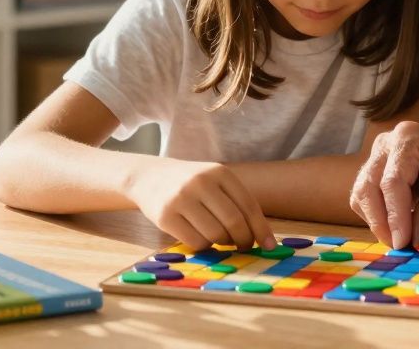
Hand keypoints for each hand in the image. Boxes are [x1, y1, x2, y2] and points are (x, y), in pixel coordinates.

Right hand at [126, 159, 276, 250]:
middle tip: (244, 246)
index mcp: (219, 172)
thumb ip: (237, 202)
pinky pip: (195, 242)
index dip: (261, 229)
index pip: (248, 205)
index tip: (269, 245)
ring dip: (223, 243)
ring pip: (215, 235)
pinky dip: (204, 246)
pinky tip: (201, 237)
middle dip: (244, 240)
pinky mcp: (165, 216)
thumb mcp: (215, 181)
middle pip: (234, 222)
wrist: (150, 176)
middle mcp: (201, 182)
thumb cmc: (192, 184)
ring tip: (220, 238)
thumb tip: (263, 238)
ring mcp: (181, 199)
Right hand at [349, 122, 418, 248]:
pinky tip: (396, 223)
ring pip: (362, 191)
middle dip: (380, 221)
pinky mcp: (377, 165)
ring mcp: (378, 152)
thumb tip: (414, 243)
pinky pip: (366, 192)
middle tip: (398, 245)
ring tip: (399, 237)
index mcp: (408, 139)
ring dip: (376, 219)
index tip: (402, 243)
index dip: (394, 216)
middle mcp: (386, 142)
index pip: (392, 183)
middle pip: (368, 186)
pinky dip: (376, 212)